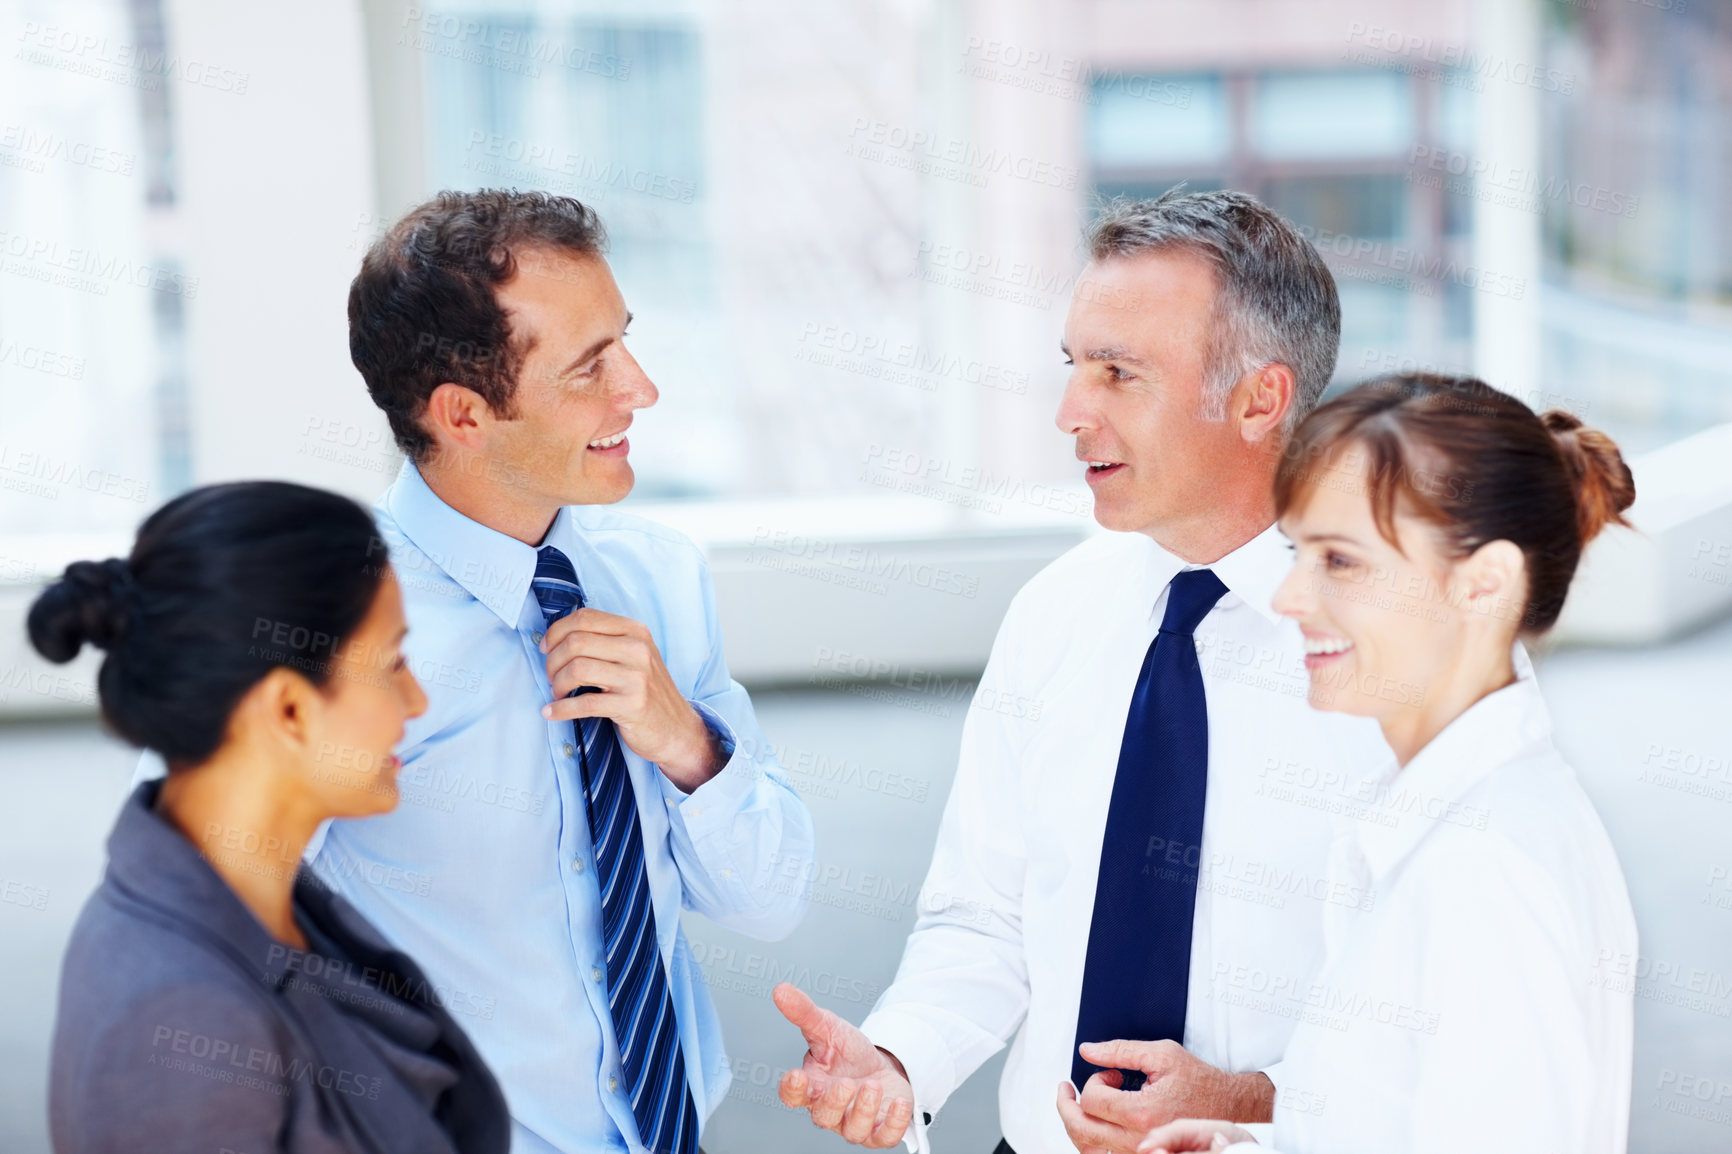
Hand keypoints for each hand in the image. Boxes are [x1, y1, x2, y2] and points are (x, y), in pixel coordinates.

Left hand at [540, 608, 722, 789]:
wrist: (676, 728)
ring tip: (557, 693)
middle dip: (552, 661)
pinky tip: (552, 712)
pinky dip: (561, 709)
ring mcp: (637, 677)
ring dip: (557, 684)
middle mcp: (638, 649)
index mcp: (635, 631)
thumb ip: (605, 640)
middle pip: (576, 642)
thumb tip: (556, 636)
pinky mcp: (632, 705)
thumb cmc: (647, 691)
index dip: (556, 631)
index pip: (585, 618)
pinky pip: (584, 703)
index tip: (546, 648)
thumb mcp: (634, 656)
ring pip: (577, 669)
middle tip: (551, 677)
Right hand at [772, 982, 914, 1147]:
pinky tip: (898, 1102)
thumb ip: (804, 1013)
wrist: (881, 1066)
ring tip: (873, 1085)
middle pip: (823, 1116)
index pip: (792, 1095)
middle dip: (835, 1101)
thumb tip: (780, 990)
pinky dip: (892, 1123)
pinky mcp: (879, 1130)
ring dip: (863, 1110)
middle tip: (846, 1083)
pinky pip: (884, 1137)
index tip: (796, 1077)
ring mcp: (854, 1123)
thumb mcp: (829, 1028)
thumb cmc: (848, 1053)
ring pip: (853, 1130)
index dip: (792, 1090)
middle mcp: (829, 1110)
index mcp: (812, 1086)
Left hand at [1055, 1040, 1270, 1152]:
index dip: (1095, 1080)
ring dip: (1075, 1123)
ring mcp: (1140, 1152)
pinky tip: (1092, 1123)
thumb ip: (1121, 1050)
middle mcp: (1139, 1139)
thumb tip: (1087, 1050)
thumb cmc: (1199, 1080)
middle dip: (1067, 1104)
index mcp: (1143, 1112)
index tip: (1111, 1074)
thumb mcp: (1162, 1054)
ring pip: (1088, 1148)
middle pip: (1082, 1128)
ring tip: (1076, 1105)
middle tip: (1067, 1089)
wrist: (1228, 1107)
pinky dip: (1091, 1141)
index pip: (1093, 1100)